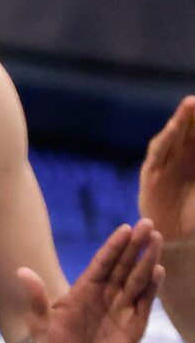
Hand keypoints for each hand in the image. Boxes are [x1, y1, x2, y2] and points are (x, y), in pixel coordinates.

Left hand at [20, 218, 162, 342]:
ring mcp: (121, 307)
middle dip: (136, 245)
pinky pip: (145, 302)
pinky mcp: (134, 324)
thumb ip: (37, 298)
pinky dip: (152, 288)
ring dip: (148, 260)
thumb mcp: (40, 322)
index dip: (114, 246)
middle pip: (123, 265)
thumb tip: (21, 271)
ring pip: (137, 279)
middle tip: (148, 223)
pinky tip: (158, 271)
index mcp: (85, 288)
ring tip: (156, 240)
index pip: (102, 262)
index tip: (126, 228)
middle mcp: (106, 293)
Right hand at [139, 98, 194, 244]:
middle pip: (191, 129)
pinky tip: (174, 126)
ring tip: (191, 102)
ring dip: (181, 119)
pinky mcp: (152, 174)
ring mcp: (167, 163)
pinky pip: (158, 152)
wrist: (178, 240)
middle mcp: (184, 157)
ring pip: (175, 136)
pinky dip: (166, 138)